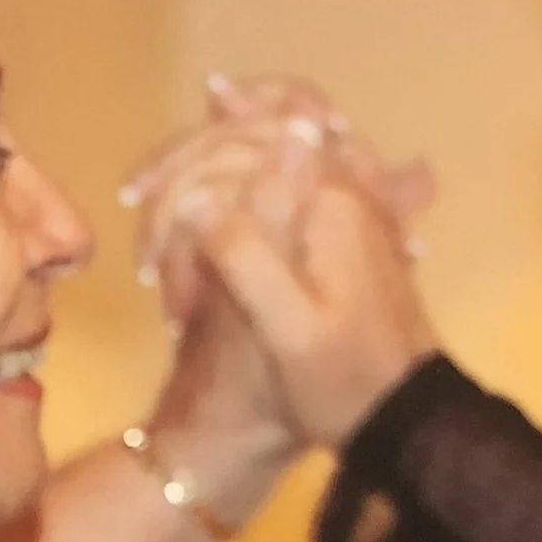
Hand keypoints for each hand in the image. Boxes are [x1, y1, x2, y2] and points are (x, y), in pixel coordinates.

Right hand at [124, 75, 439, 460]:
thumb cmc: (342, 380)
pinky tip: (205, 199)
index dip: (183, 158)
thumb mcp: (288, 328)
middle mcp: (344, 183)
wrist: (405, 418)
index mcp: (330, 200)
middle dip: (189, 154)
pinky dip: (243, 171)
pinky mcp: (345, 223)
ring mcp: (350, 199)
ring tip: (155, 194)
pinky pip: (290, 168)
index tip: (138, 196)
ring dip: (213, 156)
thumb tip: (198, 193)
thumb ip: (247, 251)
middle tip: (136, 193)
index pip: (245, 134)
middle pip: (258, 123)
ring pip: (273, 139)